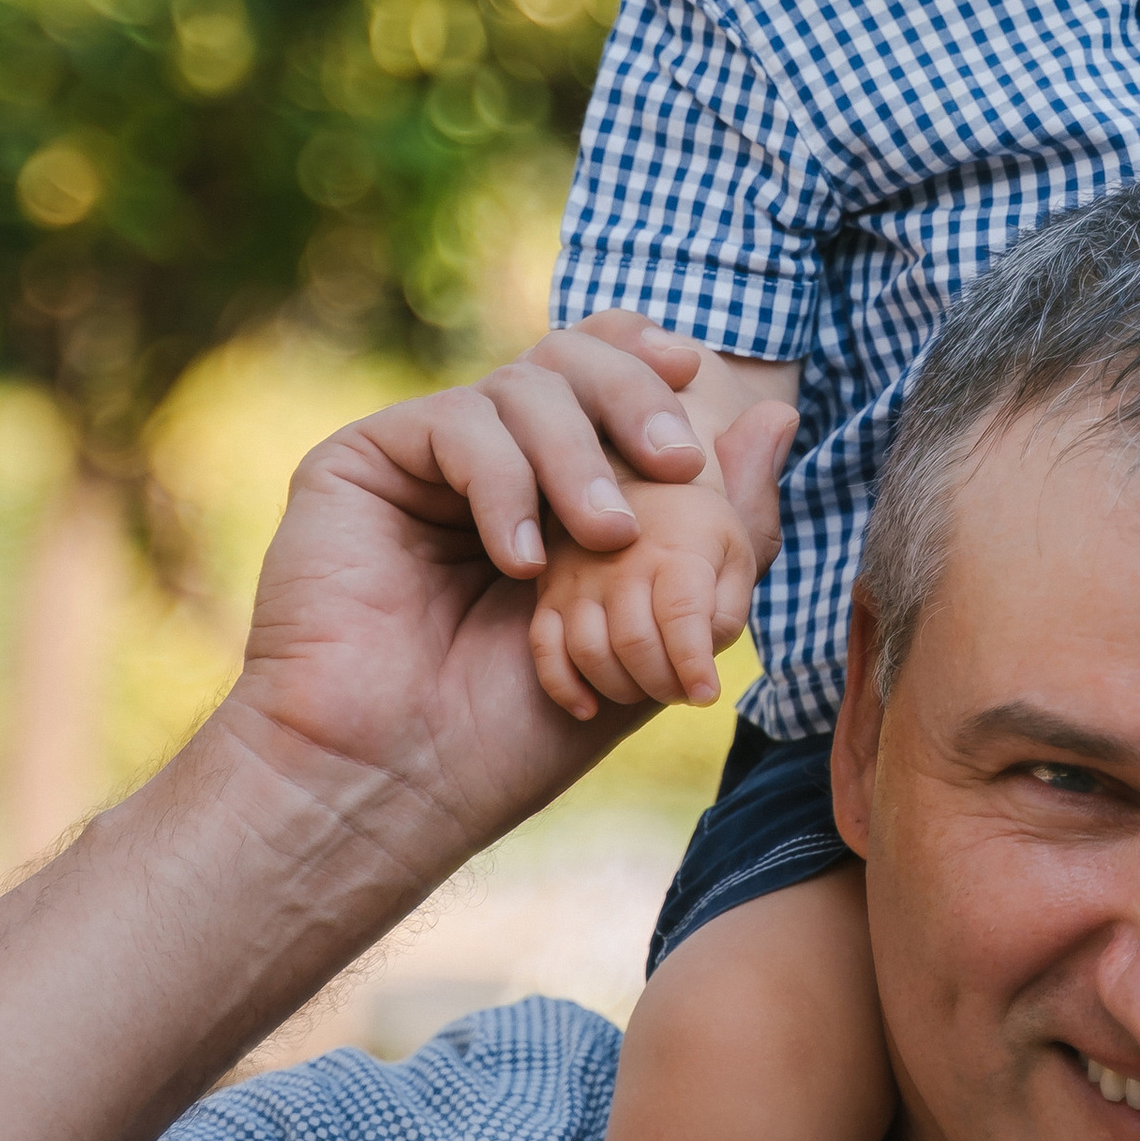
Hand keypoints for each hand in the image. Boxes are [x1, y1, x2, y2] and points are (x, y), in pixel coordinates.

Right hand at [225, 338, 794, 871]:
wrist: (395, 784)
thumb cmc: (514, 731)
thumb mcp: (652, 627)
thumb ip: (721, 528)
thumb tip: (779, 418)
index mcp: (553, 485)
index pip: (604, 374)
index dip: (647, 358)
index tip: (693, 375)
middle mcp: (488, 458)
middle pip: (570, 356)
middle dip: (633, 396)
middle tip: (677, 464)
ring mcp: (423, 459)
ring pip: (521, 383)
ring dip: (580, 456)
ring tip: (606, 539)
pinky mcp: (361, 463)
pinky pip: (456, 423)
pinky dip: (506, 483)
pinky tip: (522, 561)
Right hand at [532, 482, 760, 715]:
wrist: (639, 481)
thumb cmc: (697, 531)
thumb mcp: (734, 556)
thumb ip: (728, 610)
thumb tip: (702, 660)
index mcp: (676, 550)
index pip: (682, 619)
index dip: (694, 668)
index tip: (706, 695)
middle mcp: (621, 561)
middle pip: (635, 645)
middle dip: (663, 684)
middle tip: (680, 691)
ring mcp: (578, 577)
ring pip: (589, 652)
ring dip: (621, 688)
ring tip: (646, 686)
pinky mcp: (547, 591)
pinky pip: (544, 649)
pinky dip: (563, 687)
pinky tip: (589, 707)